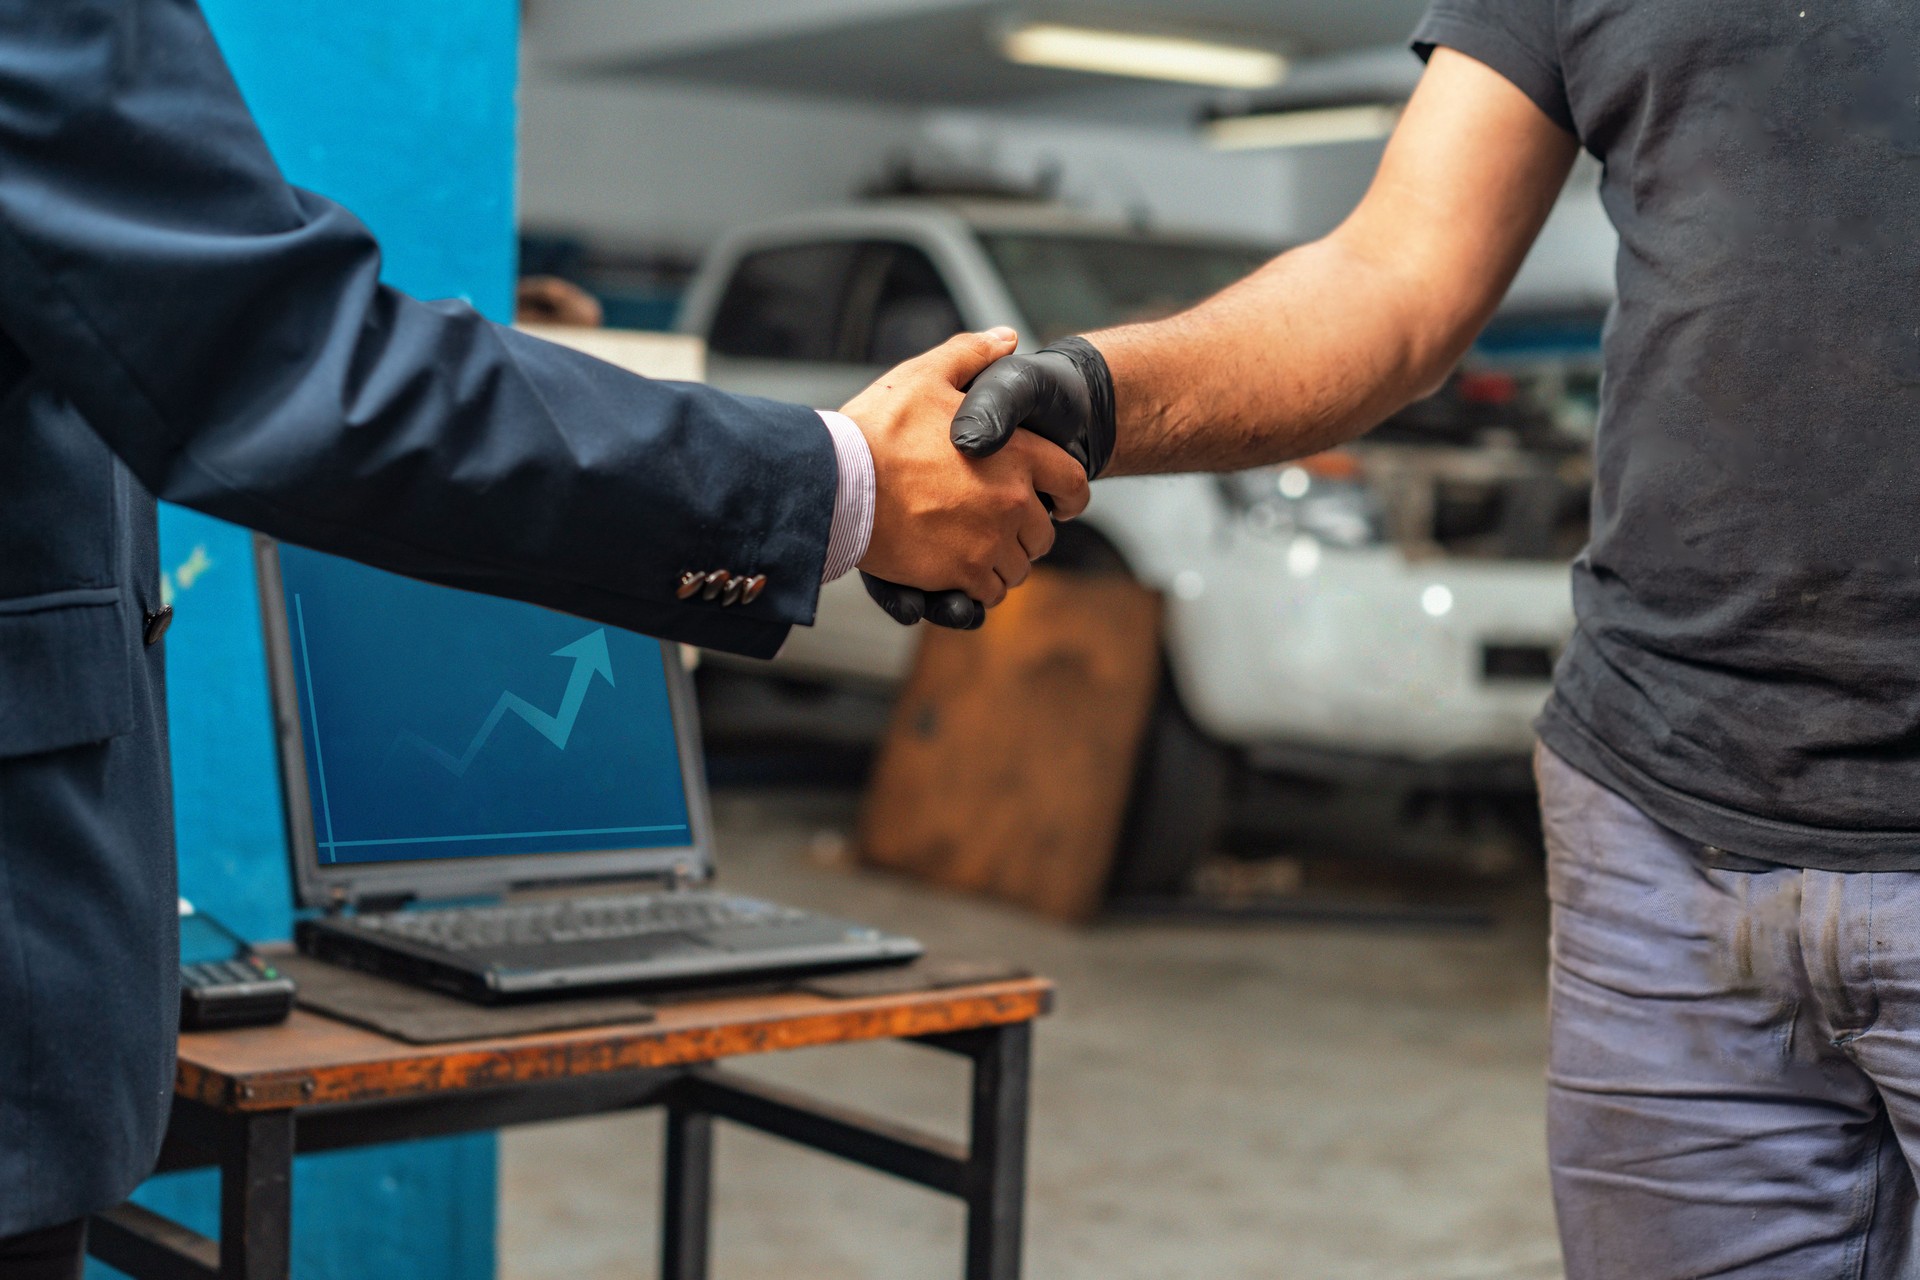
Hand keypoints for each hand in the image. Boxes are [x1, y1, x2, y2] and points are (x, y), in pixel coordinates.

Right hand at [844, 330, 1090, 614]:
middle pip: (1043, 533)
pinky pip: (989, 592)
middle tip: (1000, 526)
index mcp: (1016, 454)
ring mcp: (988, 541)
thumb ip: (971, 354)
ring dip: (1003, 561)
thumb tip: (1006, 338)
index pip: (1073, 483)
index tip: (1055, 502)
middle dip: (1026, 531)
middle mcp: (1011, 501)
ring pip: (1018, 566)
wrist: (834, 483)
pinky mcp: (960, 573)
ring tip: (976, 549)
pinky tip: (959, 572)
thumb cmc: (876, 430)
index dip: (1067, 495)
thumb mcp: (924, 376)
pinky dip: (979, 586)